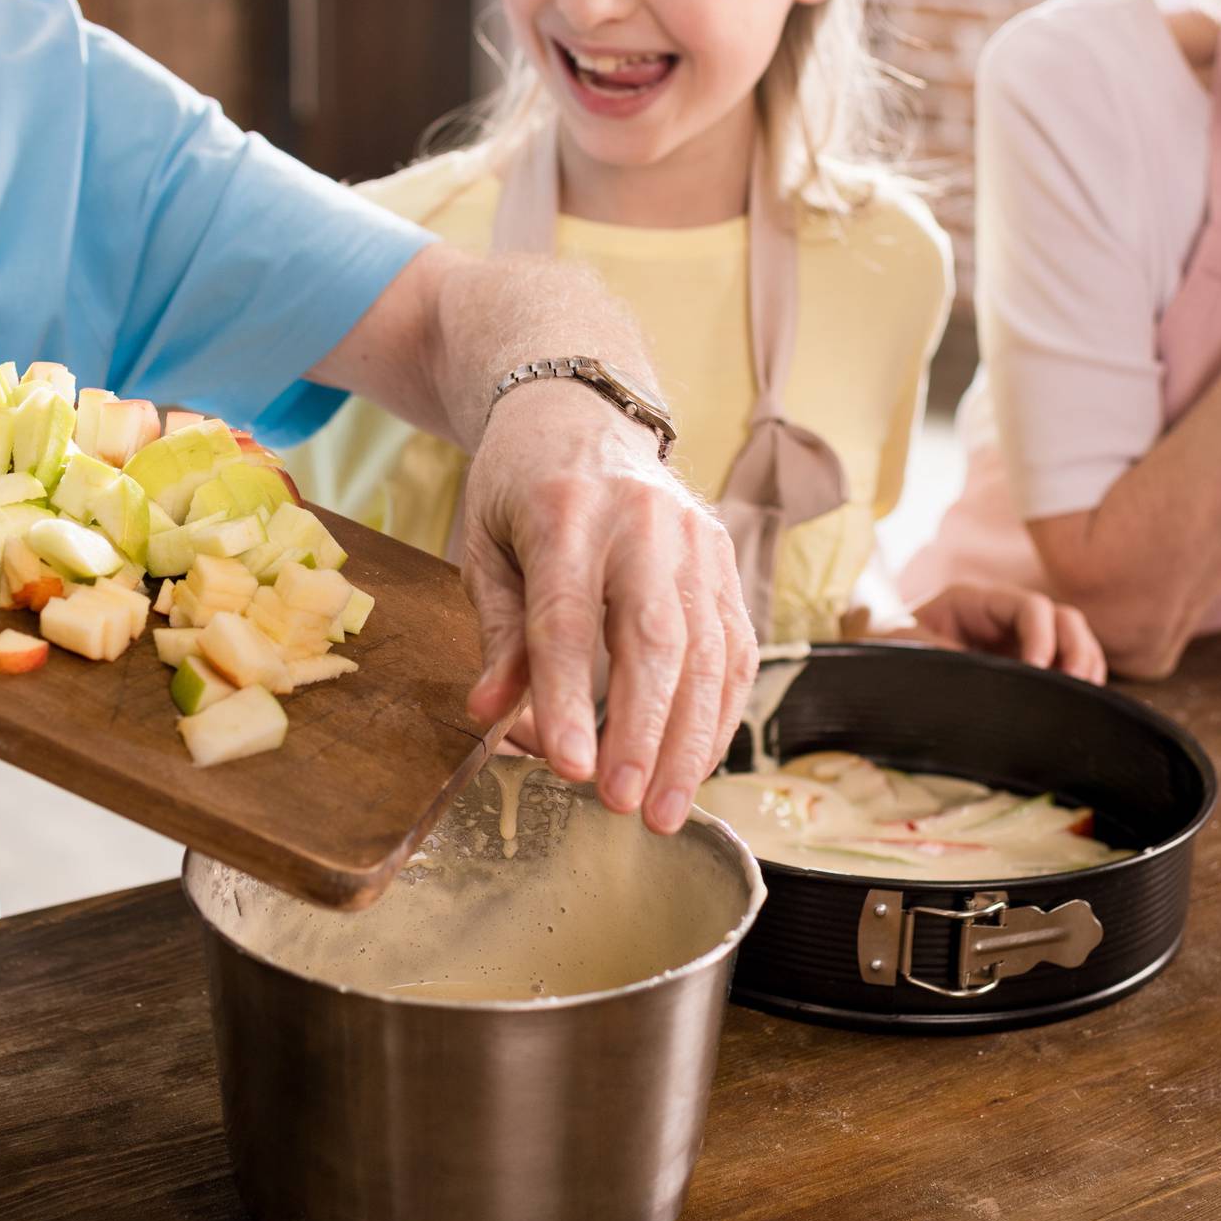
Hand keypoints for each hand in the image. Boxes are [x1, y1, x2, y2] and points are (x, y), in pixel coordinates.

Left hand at [457, 381, 755, 832]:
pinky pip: (735, 647)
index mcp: (566, 511)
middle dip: (643, 732)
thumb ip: (498, 632)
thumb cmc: (521, 485)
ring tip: (663, 809)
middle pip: (654, 638)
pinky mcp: (725, 560)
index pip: (569, 619)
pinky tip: (696, 765)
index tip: (569, 770)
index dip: (568, 700)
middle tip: (625, 807)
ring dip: (690, 740)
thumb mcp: (485, 545)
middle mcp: (642, 521)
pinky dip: (719, 713)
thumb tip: (493, 718)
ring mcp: (695, 539)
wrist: (582, 411)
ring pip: (707, 650)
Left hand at [880, 583, 1106, 683]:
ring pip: (1072, 641)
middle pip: (1063, 619)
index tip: (1033, 670)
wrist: (872, 660)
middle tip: (1073, 686)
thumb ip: (943, 657)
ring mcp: (1015, 641)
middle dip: (1076, 649)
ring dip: (1085, 666)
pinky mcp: (1020, 667)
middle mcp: (1003, 617)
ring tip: (1077, 699)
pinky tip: (1070, 708)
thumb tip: (979, 682)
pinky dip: (1075, 684)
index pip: (1030, 606)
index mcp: (975, 602)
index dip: (1040, 636)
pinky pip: (1062, 668)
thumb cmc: (886, 647)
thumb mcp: (906, 646)